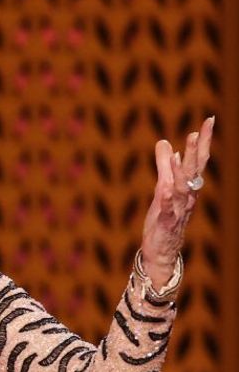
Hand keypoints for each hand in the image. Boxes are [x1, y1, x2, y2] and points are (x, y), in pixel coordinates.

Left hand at [141, 116, 214, 288]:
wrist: (162, 251)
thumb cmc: (163, 220)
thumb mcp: (161, 190)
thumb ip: (164, 168)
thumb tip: (166, 144)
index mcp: (187, 187)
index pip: (197, 161)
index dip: (203, 141)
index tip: (209, 120)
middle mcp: (187, 197)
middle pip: (194, 171)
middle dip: (197, 150)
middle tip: (201, 129)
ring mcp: (177, 209)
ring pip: (182, 187)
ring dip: (183, 169)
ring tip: (184, 151)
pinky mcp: (165, 222)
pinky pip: (167, 209)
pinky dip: (166, 199)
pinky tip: (164, 188)